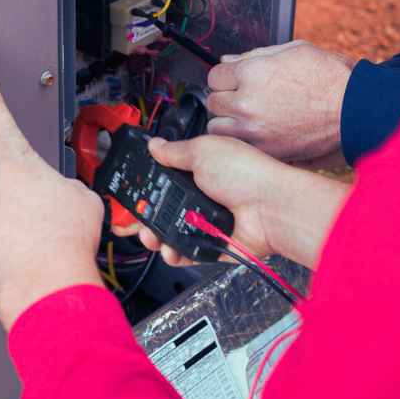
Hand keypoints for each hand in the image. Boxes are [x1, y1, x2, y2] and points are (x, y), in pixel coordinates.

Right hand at [114, 135, 350, 270]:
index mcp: (199, 171)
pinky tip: (169, 249)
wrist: (271, 207)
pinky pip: (187, 252)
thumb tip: (155, 144)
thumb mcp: (204, 151)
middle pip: (162, 209)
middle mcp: (202, 197)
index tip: (127, 196)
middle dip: (143, 216)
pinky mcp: (212, 245)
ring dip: (155, 237)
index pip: (163, 180)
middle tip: (131, 220)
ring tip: (150, 236)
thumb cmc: (247, 173)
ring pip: (170, 233)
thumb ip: (176, 151)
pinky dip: (174, 254)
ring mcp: (206, 222)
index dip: (144, 188)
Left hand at [206, 41, 355, 167]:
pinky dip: (242, 140)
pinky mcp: (266, 150)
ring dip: (228, 122)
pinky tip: (258, 132)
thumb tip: (227, 61)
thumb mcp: (293, 50)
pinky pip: (237, 146)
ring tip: (247, 117)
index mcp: (253, 73)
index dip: (226, 75)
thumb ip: (254, 55)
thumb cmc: (330, 78)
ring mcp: (255, 130)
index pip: (214, 75)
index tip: (235, 80)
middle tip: (244, 97)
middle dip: (226, 97)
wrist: (354, 109)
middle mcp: (248, 103)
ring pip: (217, 128)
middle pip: (213, 102)